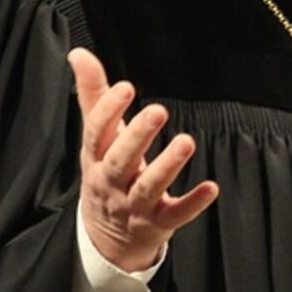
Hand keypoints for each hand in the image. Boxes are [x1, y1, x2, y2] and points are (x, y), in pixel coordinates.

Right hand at [68, 48, 217, 271]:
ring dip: (168, 166)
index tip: (125, 87)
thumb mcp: (97, 138)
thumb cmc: (107, 172)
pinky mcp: (158, 223)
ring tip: (186, 142)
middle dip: (138, 136)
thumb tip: (79, 53)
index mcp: (96, 158)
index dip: (108, 111)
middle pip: (122, 161)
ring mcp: (135, 205)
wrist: (106, 238)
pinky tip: (211, 188)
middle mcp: (112, 183)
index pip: (97, 133)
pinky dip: (193, 203)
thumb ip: (92, 95)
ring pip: (149, 187)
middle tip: (158, 110)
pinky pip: (176, 215)